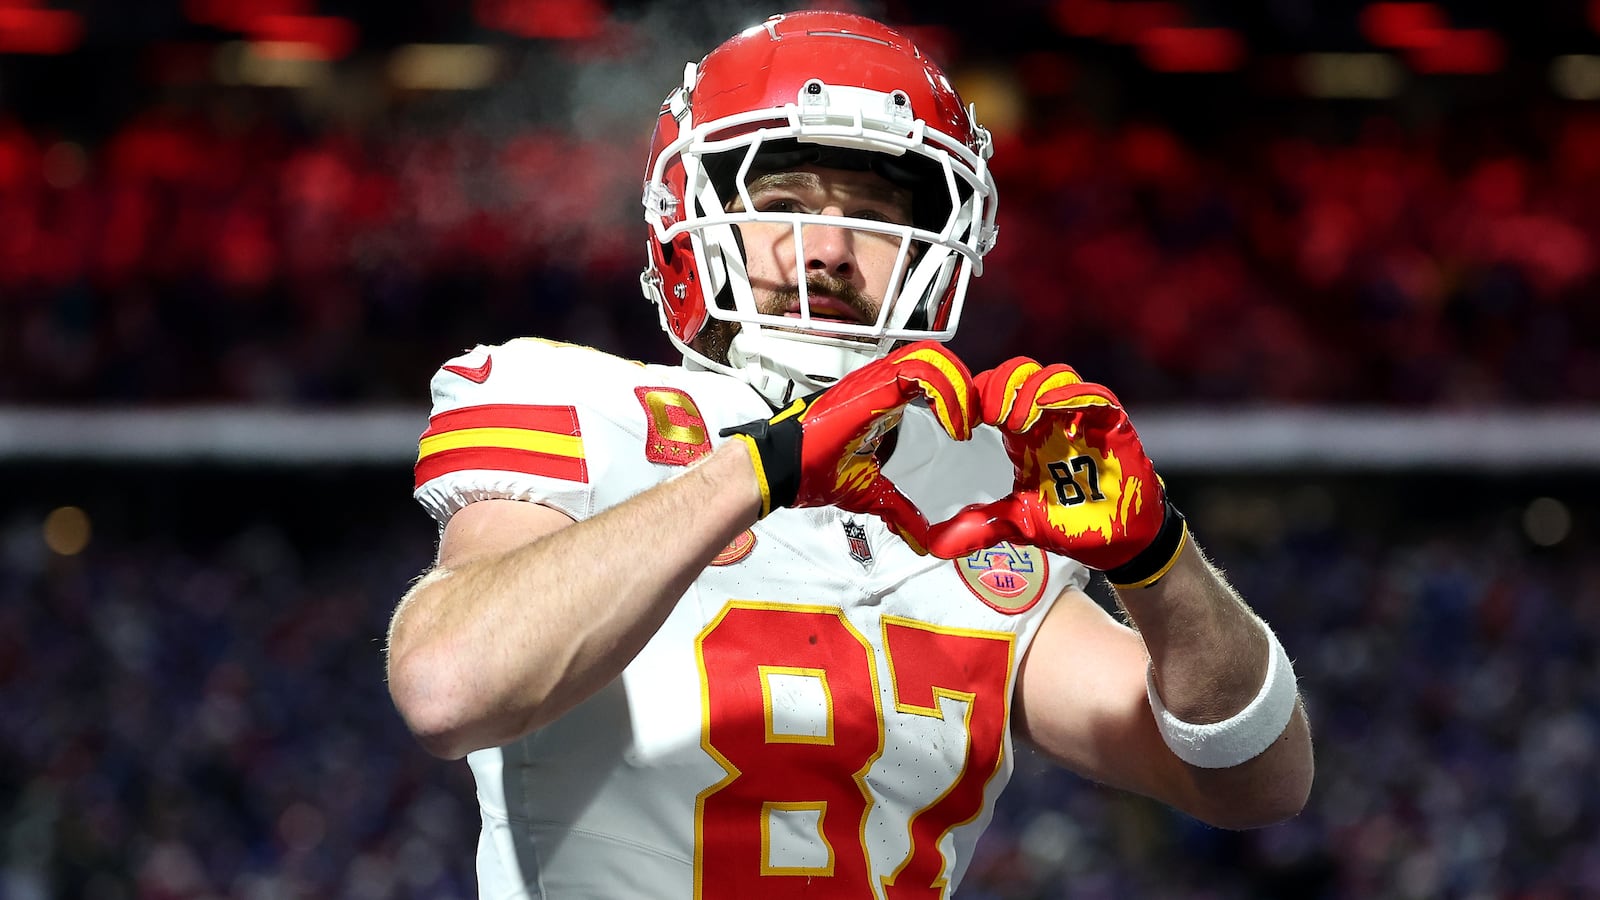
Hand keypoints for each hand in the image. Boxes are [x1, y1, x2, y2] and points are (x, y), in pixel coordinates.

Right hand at [721, 341, 977, 551]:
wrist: (780, 470)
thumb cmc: (813, 472)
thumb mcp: (871, 494)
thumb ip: (899, 510)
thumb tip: (922, 540)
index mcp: (884, 402)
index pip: (931, 375)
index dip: (957, 394)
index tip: (965, 430)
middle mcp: (881, 383)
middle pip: (937, 358)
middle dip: (964, 387)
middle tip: (970, 423)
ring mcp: (876, 381)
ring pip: (933, 356)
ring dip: (959, 389)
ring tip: (962, 425)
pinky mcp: (872, 388)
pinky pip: (920, 370)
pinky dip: (946, 394)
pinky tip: (951, 424)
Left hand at [924, 357, 1186, 585]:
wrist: (1121, 542)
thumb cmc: (1073, 524)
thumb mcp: (1020, 524)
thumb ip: (983, 526)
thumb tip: (937, 544)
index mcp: (1022, 434)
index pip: (993, 392)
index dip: (973, 397)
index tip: (956, 424)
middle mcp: (1048, 418)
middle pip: (1018, 374)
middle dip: (999, 387)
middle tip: (988, 417)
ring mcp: (1080, 417)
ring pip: (1052, 376)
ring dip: (1031, 391)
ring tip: (1017, 422)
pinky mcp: (1110, 423)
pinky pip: (1093, 394)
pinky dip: (1071, 395)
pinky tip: (1052, 408)